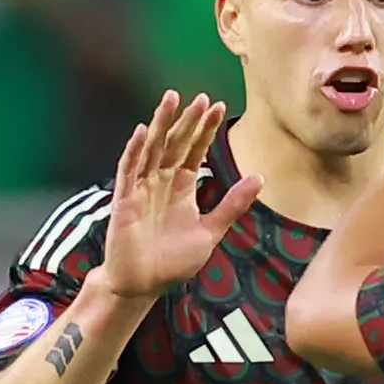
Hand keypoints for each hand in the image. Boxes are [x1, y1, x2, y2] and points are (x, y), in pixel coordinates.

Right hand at [99, 91, 263, 298]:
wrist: (143, 285)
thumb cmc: (172, 261)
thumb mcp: (210, 231)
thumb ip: (232, 205)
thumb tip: (259, 178)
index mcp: (182, 187)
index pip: (195, 151)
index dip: (205, 130)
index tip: (218, 106)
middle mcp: (161, 182)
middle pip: (175, 143)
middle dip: (188, 121)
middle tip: (201, 97)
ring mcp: (142, 189)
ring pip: (152, 149)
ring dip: (161, 124)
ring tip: (172, 99)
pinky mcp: (124, 201)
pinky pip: (129, 171)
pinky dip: (134, 151)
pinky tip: (142, 132)